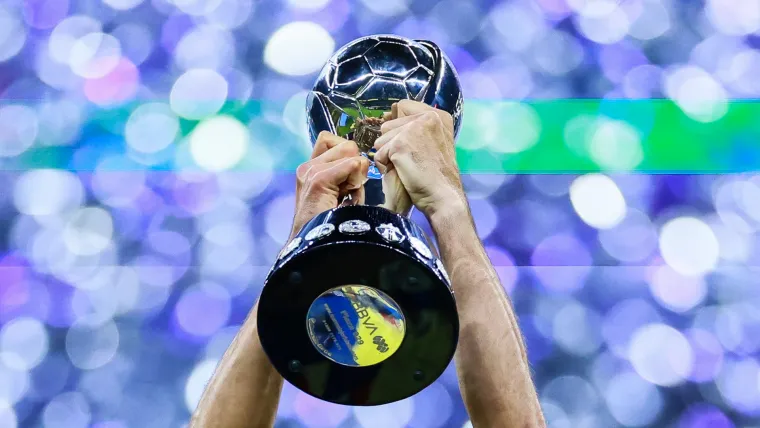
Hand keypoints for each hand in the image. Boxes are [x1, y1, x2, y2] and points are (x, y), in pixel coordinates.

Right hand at [290, 131, 368, 238]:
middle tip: (350, 192)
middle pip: (345, 144)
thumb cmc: (331, 227)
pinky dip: (356, 181)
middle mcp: (307, 167)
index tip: (348, 186)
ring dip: (356, 175)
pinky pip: (351, 165)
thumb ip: (346, 175)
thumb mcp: (340, 195)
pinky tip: (348, 199)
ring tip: (348, 197)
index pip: (334, 142)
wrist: (315, 250)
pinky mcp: (317, 180)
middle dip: (355, 165)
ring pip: (349, 151)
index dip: (350, 159)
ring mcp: (310, 172)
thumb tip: (362, 162)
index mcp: (310, 169)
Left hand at [373, 100, 466, 218]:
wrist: (444, 195)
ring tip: (406, 167)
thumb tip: (389, 115)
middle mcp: (427, 117)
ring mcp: (413, 129)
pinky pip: (379, 153)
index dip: (397, 125)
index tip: (405, 143)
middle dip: (392, 143)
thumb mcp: (435, 141)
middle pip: (388, 124)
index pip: (402, 106)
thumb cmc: (438, 174)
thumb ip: (419, 128)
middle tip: (409, 160)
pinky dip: (385, 166)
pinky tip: (401, 172)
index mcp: (437, 115)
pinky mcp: (400, 144)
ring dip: (388, 155)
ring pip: (381, 139)